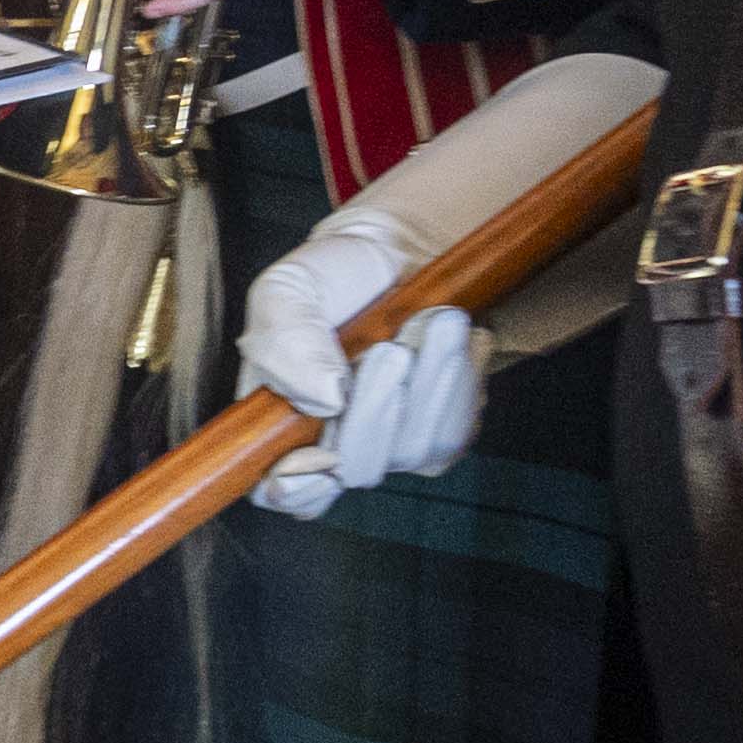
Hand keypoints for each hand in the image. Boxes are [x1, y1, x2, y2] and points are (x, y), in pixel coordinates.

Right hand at [243, 208, 482, 515]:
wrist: (403, 252)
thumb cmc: (334, 275)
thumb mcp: (287, 291)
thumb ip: (285, 342)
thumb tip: (323, 398)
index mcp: (281, 421)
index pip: (281, 490)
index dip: (298, 486)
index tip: (322, 452)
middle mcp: (335, 444)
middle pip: (356, 468)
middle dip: (377, 407)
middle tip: (390, 348)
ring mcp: (391, 445)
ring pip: (412, 450)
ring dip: (429, 380)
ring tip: (431, 323)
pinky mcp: (441, 434)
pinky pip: (455, 432)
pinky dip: (461, 380)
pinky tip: (456, 340)